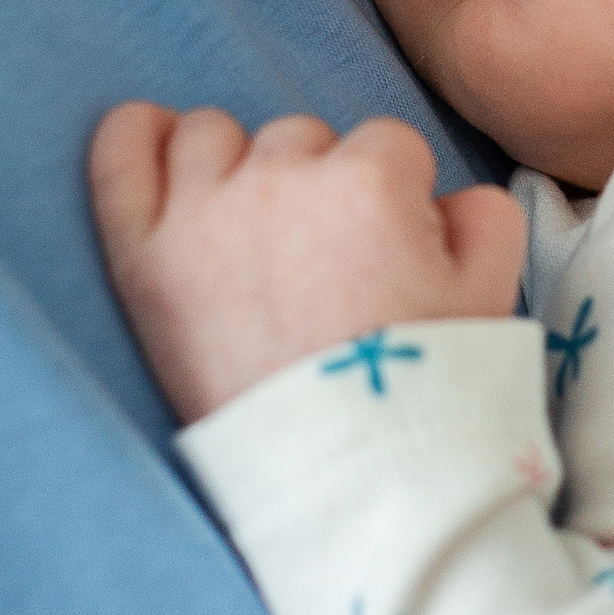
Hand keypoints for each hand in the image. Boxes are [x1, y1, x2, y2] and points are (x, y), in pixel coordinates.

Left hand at [88, 102, 524, 422]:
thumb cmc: (423, 392)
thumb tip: (445, 196)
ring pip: (211, 136)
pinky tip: (148, 134)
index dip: (396, 199)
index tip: (391, 254)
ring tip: (252, 232)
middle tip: (324, 264)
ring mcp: (203, 213)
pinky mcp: (144, 256)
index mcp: (370, 179)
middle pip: (299, 138)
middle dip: (317, 185)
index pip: (388, 146)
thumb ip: (485, 215)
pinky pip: (120, 155)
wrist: (344, 480)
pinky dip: (131, 136)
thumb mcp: (492, 296)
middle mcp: (280, 179)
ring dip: (235, 165)